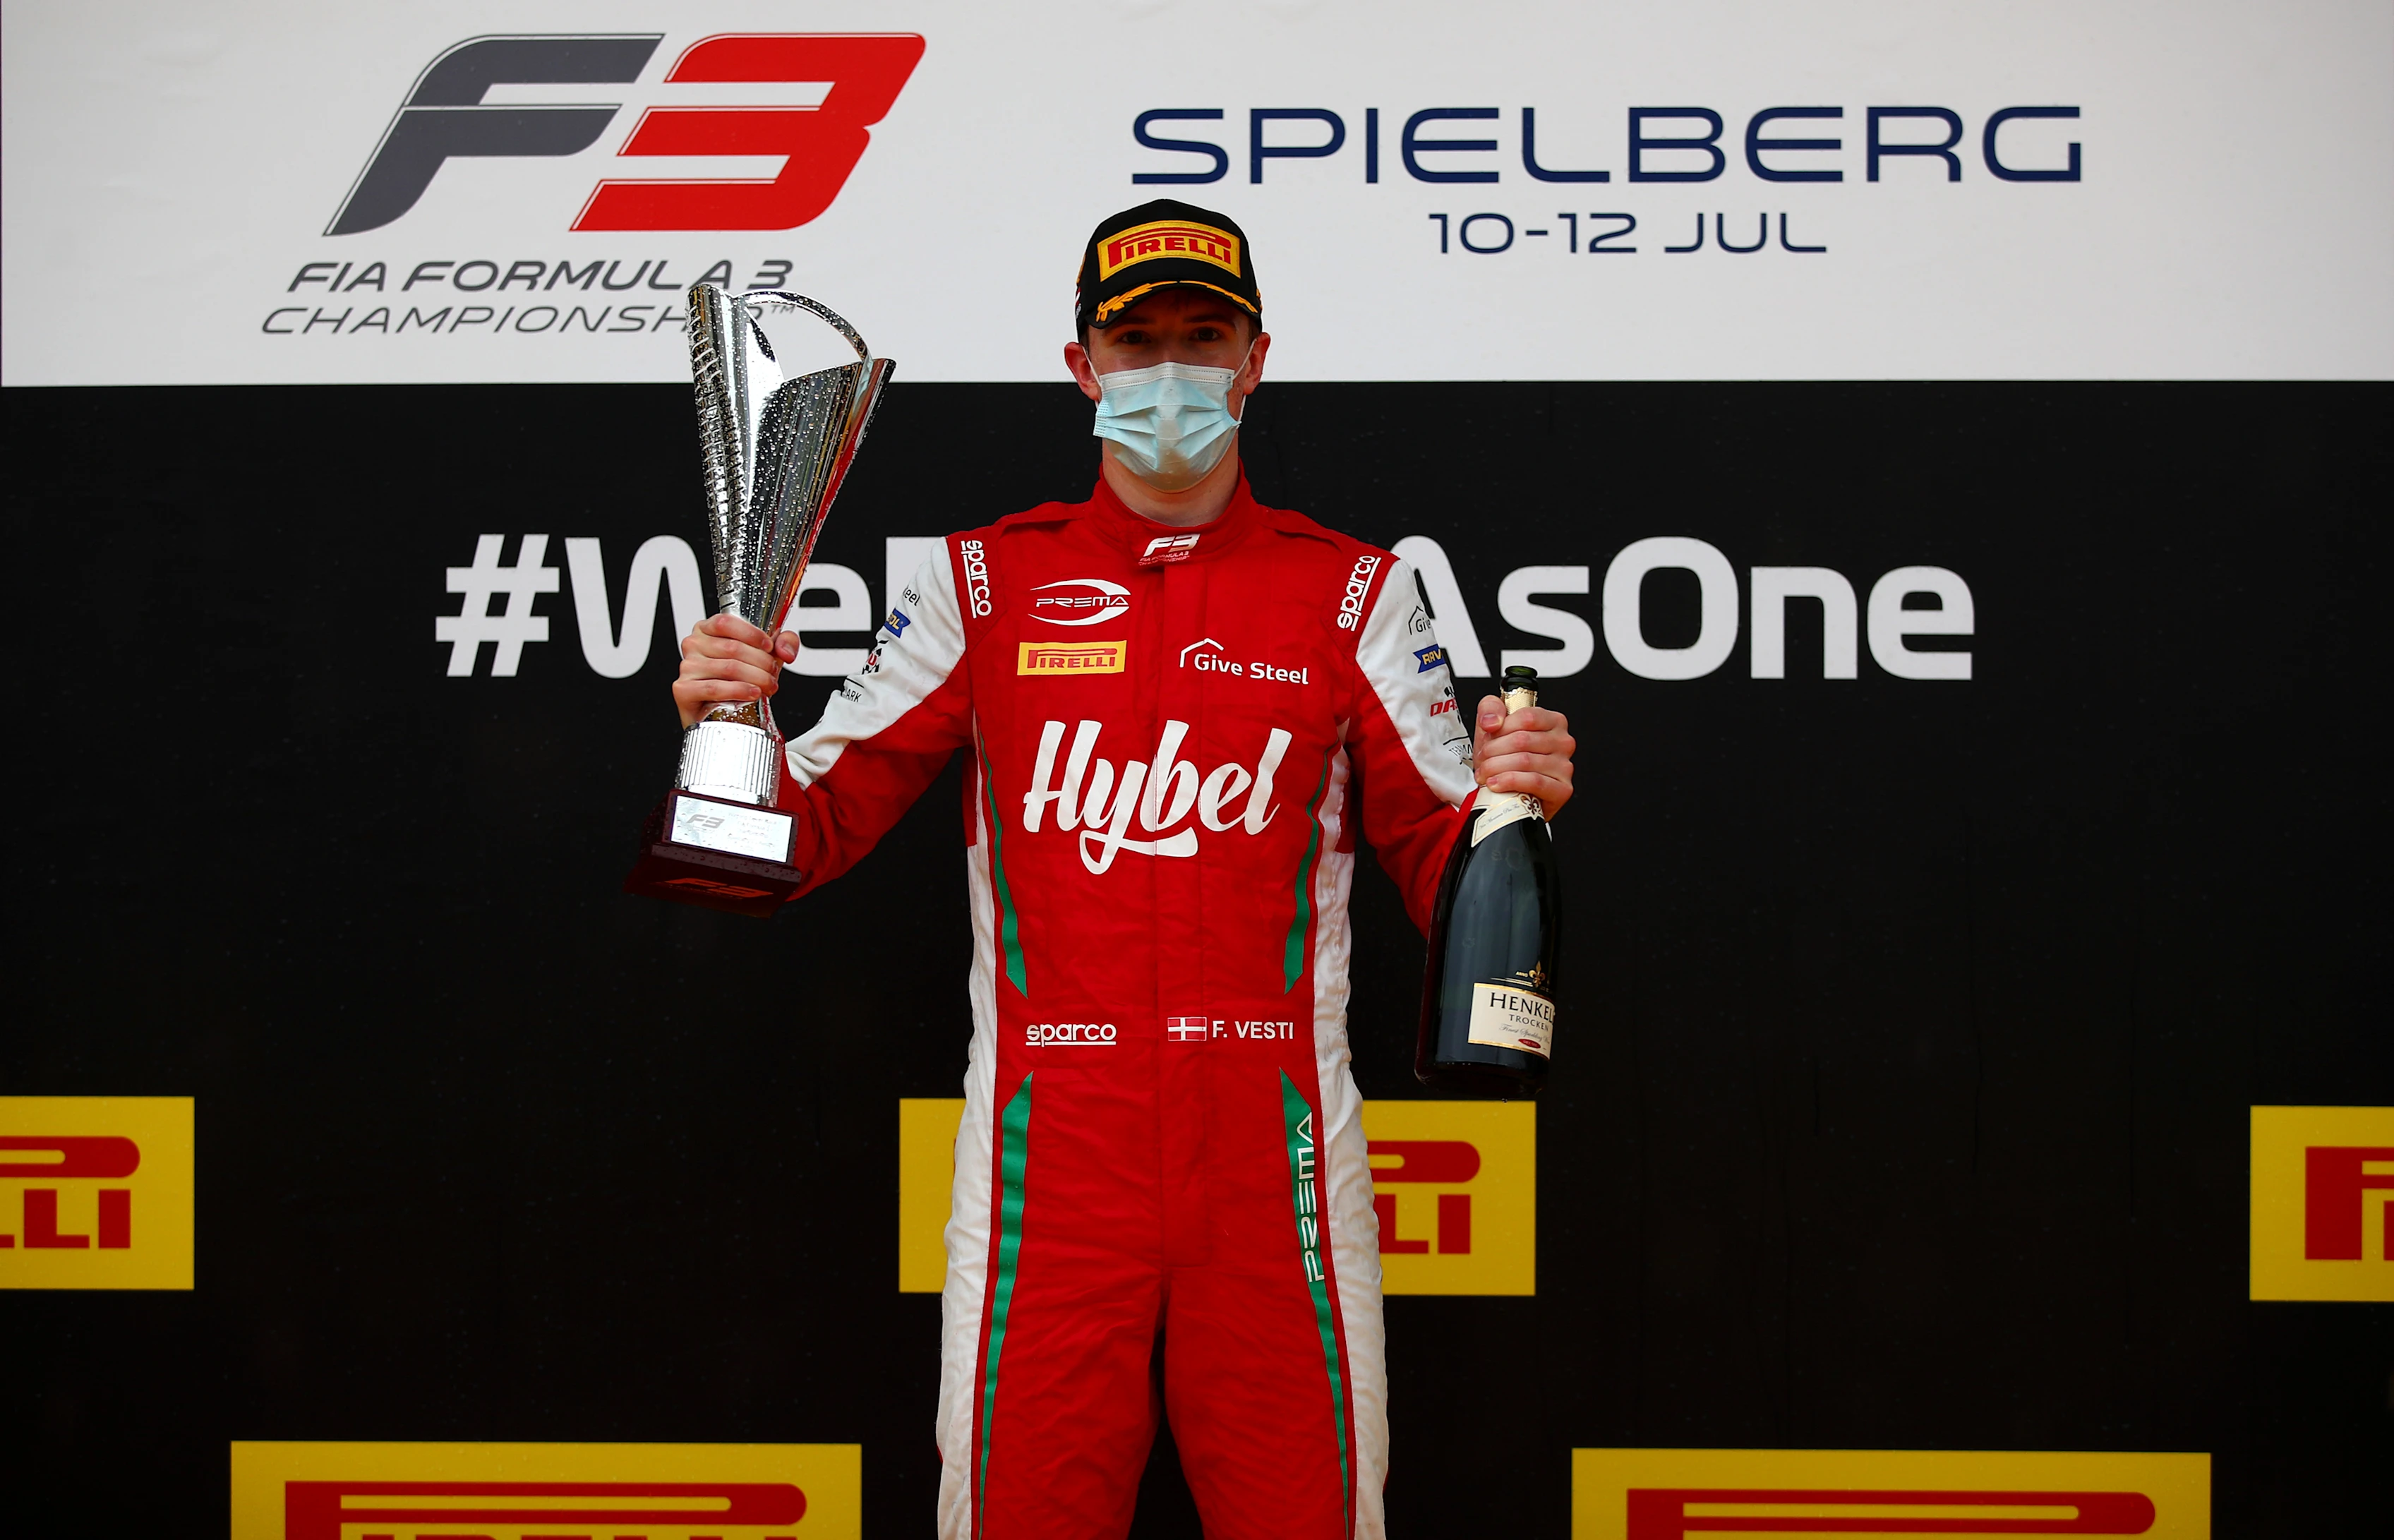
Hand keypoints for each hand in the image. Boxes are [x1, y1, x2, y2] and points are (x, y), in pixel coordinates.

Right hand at [673, 614, 799, 729]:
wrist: (721, 715)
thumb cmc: (738, 681)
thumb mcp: (765, 656)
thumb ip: (784, 643)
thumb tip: (785, 650)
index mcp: (708, 629)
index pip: (727, 622)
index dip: (752, 634)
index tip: (770, 646)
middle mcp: (694, 644)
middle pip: (733, 647)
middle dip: (762, 662)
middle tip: (773, 674)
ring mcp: (688, 667)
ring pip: (728, 668)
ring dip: (756, 678)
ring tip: (767, 686)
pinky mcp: (684, 689)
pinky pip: (715, 688)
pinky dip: (738, 691)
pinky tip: (752, 694)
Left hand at [1472, 697, 1574, 818]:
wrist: (1509, 791)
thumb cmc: (1506, 758)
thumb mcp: (1494, 727)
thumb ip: (1490, 709)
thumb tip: (1492, 721)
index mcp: (1553, 722)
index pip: (1527, 717)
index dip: (1501, 729)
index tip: (1488, 738)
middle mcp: (1563, 742)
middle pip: (1522, 740)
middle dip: (1493, 751)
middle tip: (1482, 760)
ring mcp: (1565, 766)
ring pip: (1525, 761)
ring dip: (1496, 768)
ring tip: (1485, 773)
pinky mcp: (1562, 789)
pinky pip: (1534, 782)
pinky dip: (1509, 782)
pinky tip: (1496, 783)